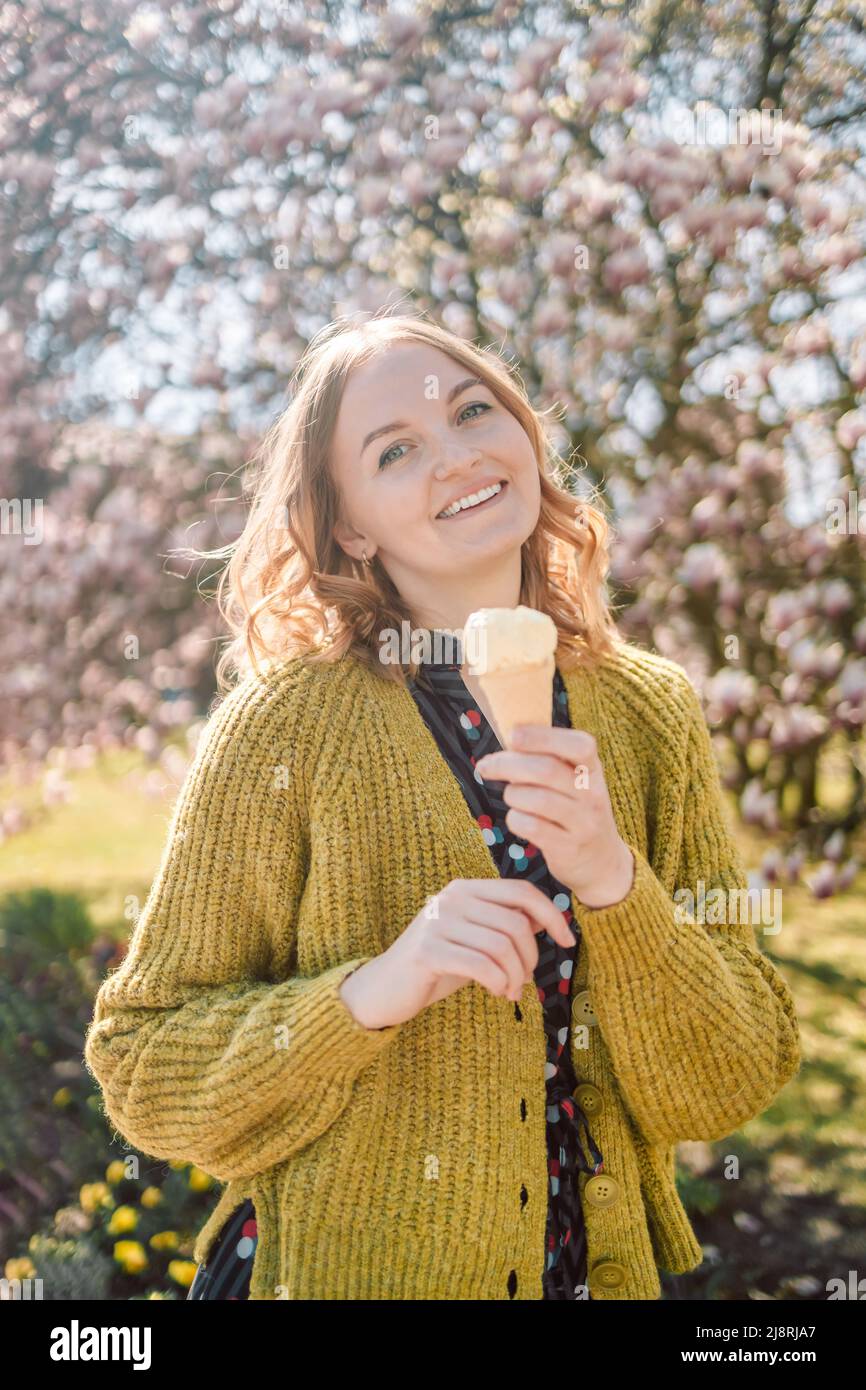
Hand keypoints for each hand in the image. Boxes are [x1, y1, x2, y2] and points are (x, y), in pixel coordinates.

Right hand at [338, 877, 577, 1028]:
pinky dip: (498, 983)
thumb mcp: (475, 940)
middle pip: (516, 923)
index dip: (552, 915)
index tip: (568, 942)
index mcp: (465, 889)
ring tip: (509, 992)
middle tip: (524, 982)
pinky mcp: (428, 951)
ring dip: (516, 976)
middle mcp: (451, 898)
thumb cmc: (437, 965)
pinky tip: (497, 993)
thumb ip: (504, 926)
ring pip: (502, 947)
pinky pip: (482, 966)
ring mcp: (438, 923)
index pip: (521, 892)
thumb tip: (549, 921)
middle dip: (531, 959)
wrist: (384, 989)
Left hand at [475, 724, 634, 908]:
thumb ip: (550, 758)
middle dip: (508, 764)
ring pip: (536, 799)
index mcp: (593, 770)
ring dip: (512, 794)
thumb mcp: (575, 782)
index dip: (543, 737)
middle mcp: (593, 794)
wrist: (602, 862)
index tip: (512, 735)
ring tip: (511, 796)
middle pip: (547, 770)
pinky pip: (531, 827)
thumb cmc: (575, 810)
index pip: (580, 745)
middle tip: (485, 765)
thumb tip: (509, 736)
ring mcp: (583, 822)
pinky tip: (518, 818)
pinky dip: (516, 820)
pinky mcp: (568, 847)